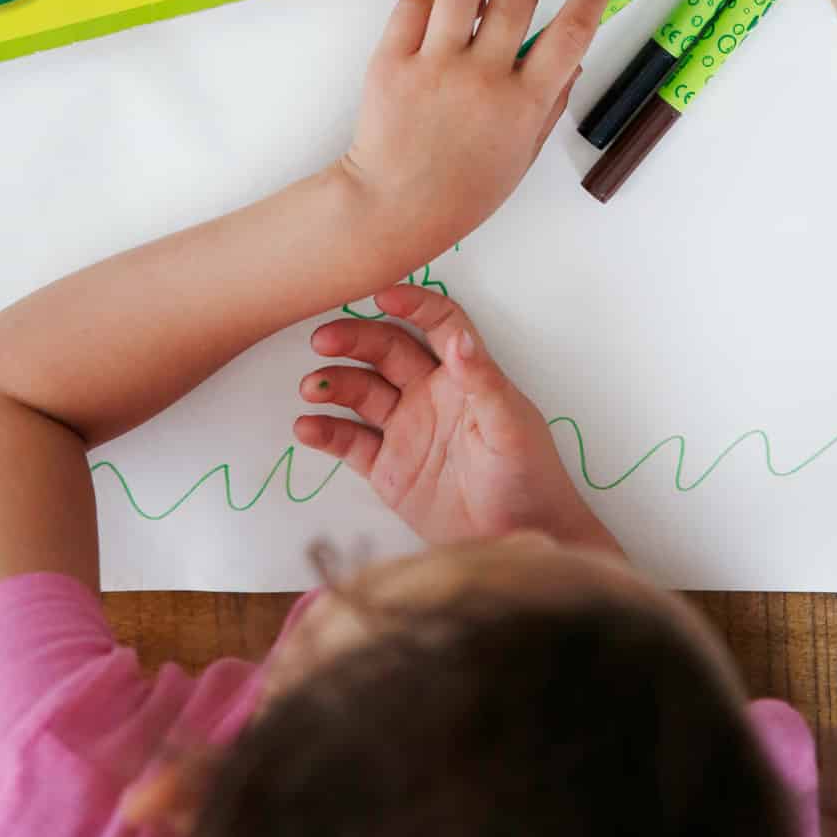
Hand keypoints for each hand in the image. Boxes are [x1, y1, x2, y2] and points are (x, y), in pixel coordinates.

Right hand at [295, 286, 619, 551]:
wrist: (518, 542)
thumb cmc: (529, 477)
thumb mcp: (511, 427)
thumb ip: (483, 382)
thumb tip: (458, 339)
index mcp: (463, 375)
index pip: (437, 323)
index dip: (412, 304)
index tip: (379, 294)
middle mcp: (430, 393)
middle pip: (386, 350)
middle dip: (354, 339)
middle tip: (323, 339)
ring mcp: (406, 428)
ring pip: (361, 391)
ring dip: (334, 383)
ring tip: (311, 388)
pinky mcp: (388, 467)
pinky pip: (350, 441)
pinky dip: (326, 431)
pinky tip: (307, 427)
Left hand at [337, 0, 614, 271]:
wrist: (394, 207)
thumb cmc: (465, 189)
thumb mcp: (522, 154)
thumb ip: (550, 104)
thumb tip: (572, 60)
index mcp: (523, 104)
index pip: (572, 33)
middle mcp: (483, 78)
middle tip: (513, 4)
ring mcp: (435, 66)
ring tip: (465, 16)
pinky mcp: (392, 60)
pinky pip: (414, 3)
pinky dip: (425, 9)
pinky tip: (428, 33)